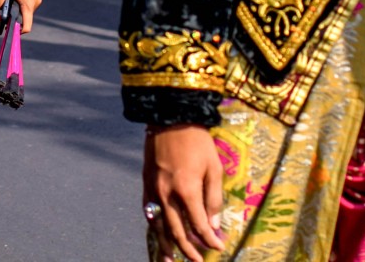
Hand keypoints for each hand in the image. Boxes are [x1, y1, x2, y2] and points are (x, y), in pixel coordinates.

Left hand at [0, 0, 41, 33]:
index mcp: (29, 6)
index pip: (26, 26)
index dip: (18, 31)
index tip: (8, 29)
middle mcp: (35, 3)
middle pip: (23, 17)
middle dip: (10, 16)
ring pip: (24, 7)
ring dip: (13, 7)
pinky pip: (26, 0)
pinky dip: (18, 0)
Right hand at [144, 124, 225, 261]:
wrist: (170, 117)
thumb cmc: (197, 141)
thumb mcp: (214, 168)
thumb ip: (213, 199)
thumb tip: (214, 225)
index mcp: (186, 191)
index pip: (199, 225)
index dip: (209, 240)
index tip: (219, 247)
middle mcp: (167, 195)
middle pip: (177, 231)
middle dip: (188, 249)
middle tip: (197, 261)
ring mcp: (153, 189)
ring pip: (159, 225)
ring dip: (165, 245)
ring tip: (170, 260)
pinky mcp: (146, 182)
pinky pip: (148, 211)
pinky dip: (154, 225)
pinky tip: (157, 232)